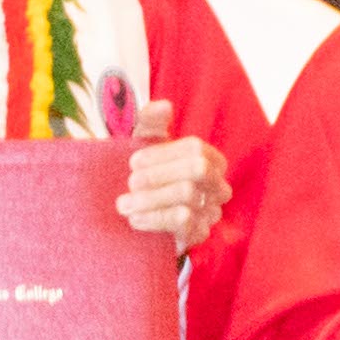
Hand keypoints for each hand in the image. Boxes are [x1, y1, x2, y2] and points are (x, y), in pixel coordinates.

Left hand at [118, 114, 230, 251]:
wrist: (135, 214)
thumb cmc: (142, 173)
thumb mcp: (141, 143)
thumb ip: (150, 120)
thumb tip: (165, 106)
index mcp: (208, 158)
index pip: (196, 148)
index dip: (163, 153)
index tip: (133, 162)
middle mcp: (217, 184)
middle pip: (198, 169)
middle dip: (159, 175)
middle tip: (130, 182)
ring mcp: (211, 211)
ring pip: (187, 195)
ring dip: (149, 199)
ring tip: (122, 204)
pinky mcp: (200, 234)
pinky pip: (184, 222)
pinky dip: (155, 218)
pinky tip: (134, 219)